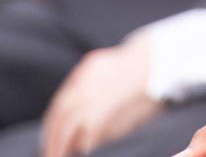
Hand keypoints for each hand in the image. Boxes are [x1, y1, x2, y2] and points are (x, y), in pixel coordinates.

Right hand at [40, 38, 161, 156]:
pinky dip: (57, 110)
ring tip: (47, 147)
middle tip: (49, 156)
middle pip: (66, 112)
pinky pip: (66, 90)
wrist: (158, 58)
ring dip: (50, 127)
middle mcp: (99, 79)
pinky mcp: (88, 65)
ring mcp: (92, 69)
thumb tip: (78, 145)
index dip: (69, 142)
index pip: (83, 122)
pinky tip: (53, 127)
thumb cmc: (147, 96)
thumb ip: (105, 131)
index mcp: (113, 94)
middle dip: (54, 138)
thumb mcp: (132, 118)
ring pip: (61, 101)